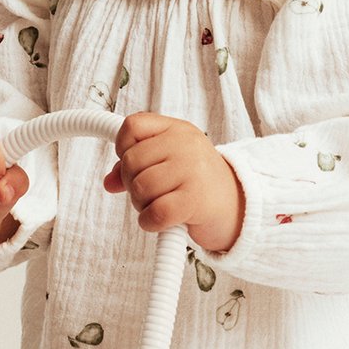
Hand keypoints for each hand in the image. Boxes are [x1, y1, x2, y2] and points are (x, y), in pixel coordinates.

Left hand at [103, 112, 245, 252]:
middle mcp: (186, 145)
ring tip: (159, 205)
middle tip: (150, 194)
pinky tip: (160, 222)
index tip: (134, 165)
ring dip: (142, 205)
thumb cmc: (200, 185)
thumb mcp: (171, 164)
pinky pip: (154, 212)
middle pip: (131, 161)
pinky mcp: (195, 200)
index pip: (133, 126)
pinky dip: (150, 222)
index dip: (123, 148)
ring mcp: (192, 170)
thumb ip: (139, 166)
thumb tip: (109, 182)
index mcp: (178, 130)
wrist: (239, 209)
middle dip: (132, 184)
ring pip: (140, 187)